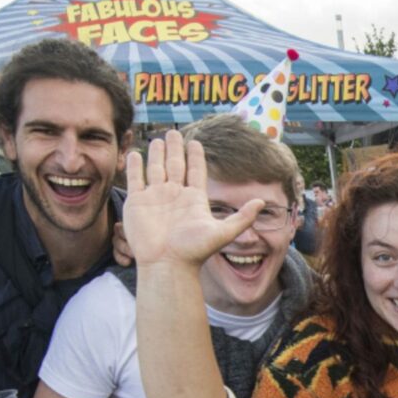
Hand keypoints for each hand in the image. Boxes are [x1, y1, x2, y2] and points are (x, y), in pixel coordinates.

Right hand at [122, 131, 251, 267]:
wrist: (167, 264)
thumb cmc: (193, 251)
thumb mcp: (222, 233)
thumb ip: (242, 218)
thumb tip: (262, 202)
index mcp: (193, 199)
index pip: (195, 171)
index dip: (195, 157)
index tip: (195, 142)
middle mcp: (174, 196)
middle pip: (175, 165)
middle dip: (175, 149)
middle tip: (173, 132)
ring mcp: (155, 198)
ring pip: (156, 169)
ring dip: (157, 154)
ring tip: (158, 140)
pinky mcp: (137, 202)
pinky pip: (136, 179)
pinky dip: (135, 166)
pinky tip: (136, 154)